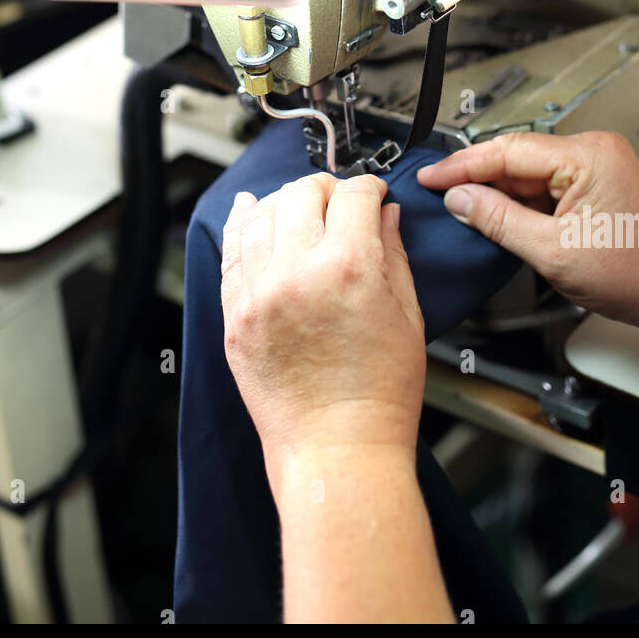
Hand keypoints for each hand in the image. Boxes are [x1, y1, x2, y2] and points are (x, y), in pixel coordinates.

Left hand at [221, 173, 425, 495]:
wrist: (337, 450)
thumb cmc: (380, 396)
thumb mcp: (407, 316)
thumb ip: (393, 254)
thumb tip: (385, 215)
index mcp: (350, 267)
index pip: (354, 196)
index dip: (369, 188)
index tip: (373, 194)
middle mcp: (298, 271)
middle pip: (303, 194)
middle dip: (327, 188)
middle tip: (339, 200)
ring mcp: (259, 293)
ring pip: (263, 214)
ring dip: (285, 201)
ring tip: (299, 205)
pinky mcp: (235, 315)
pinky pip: (231, 252)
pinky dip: (240, 223)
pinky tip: (248, 209)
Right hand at [417, 130, 638, 339]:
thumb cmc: (635, 273)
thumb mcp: (552, 251)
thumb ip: (498, 220)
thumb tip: (459, 198)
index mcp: (587, 156)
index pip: (507, 150)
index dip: (462, 165)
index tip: (431, 177)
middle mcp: (591, 150)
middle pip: (514, 157)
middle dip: (475, 178)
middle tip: (436, 194)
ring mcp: (592, 164)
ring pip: (525, 172)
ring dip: (495, 192)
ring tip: (462, 211)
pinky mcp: (591, 180)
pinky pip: (541, 184)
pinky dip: (517, 201)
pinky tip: (496, 217)